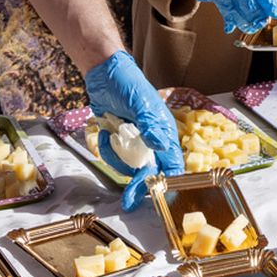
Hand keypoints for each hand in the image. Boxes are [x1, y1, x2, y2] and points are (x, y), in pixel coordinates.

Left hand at [84, 51, 184, 210]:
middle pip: (150, 172)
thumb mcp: (140, 102)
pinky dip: (108, 150)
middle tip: (128, 203)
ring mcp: (135, 141)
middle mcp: (152, 140)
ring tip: (110, 138)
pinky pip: (115, 156)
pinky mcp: (119, 140)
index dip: (168, 182)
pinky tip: (106, 133)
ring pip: (130, 166)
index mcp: (164, 132)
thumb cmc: (128, 83)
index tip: (159, 198)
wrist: (104, 73)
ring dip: (118, 159)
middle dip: (138, 186)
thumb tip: (159, 144)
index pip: (172, 163)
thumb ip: (150, 124)